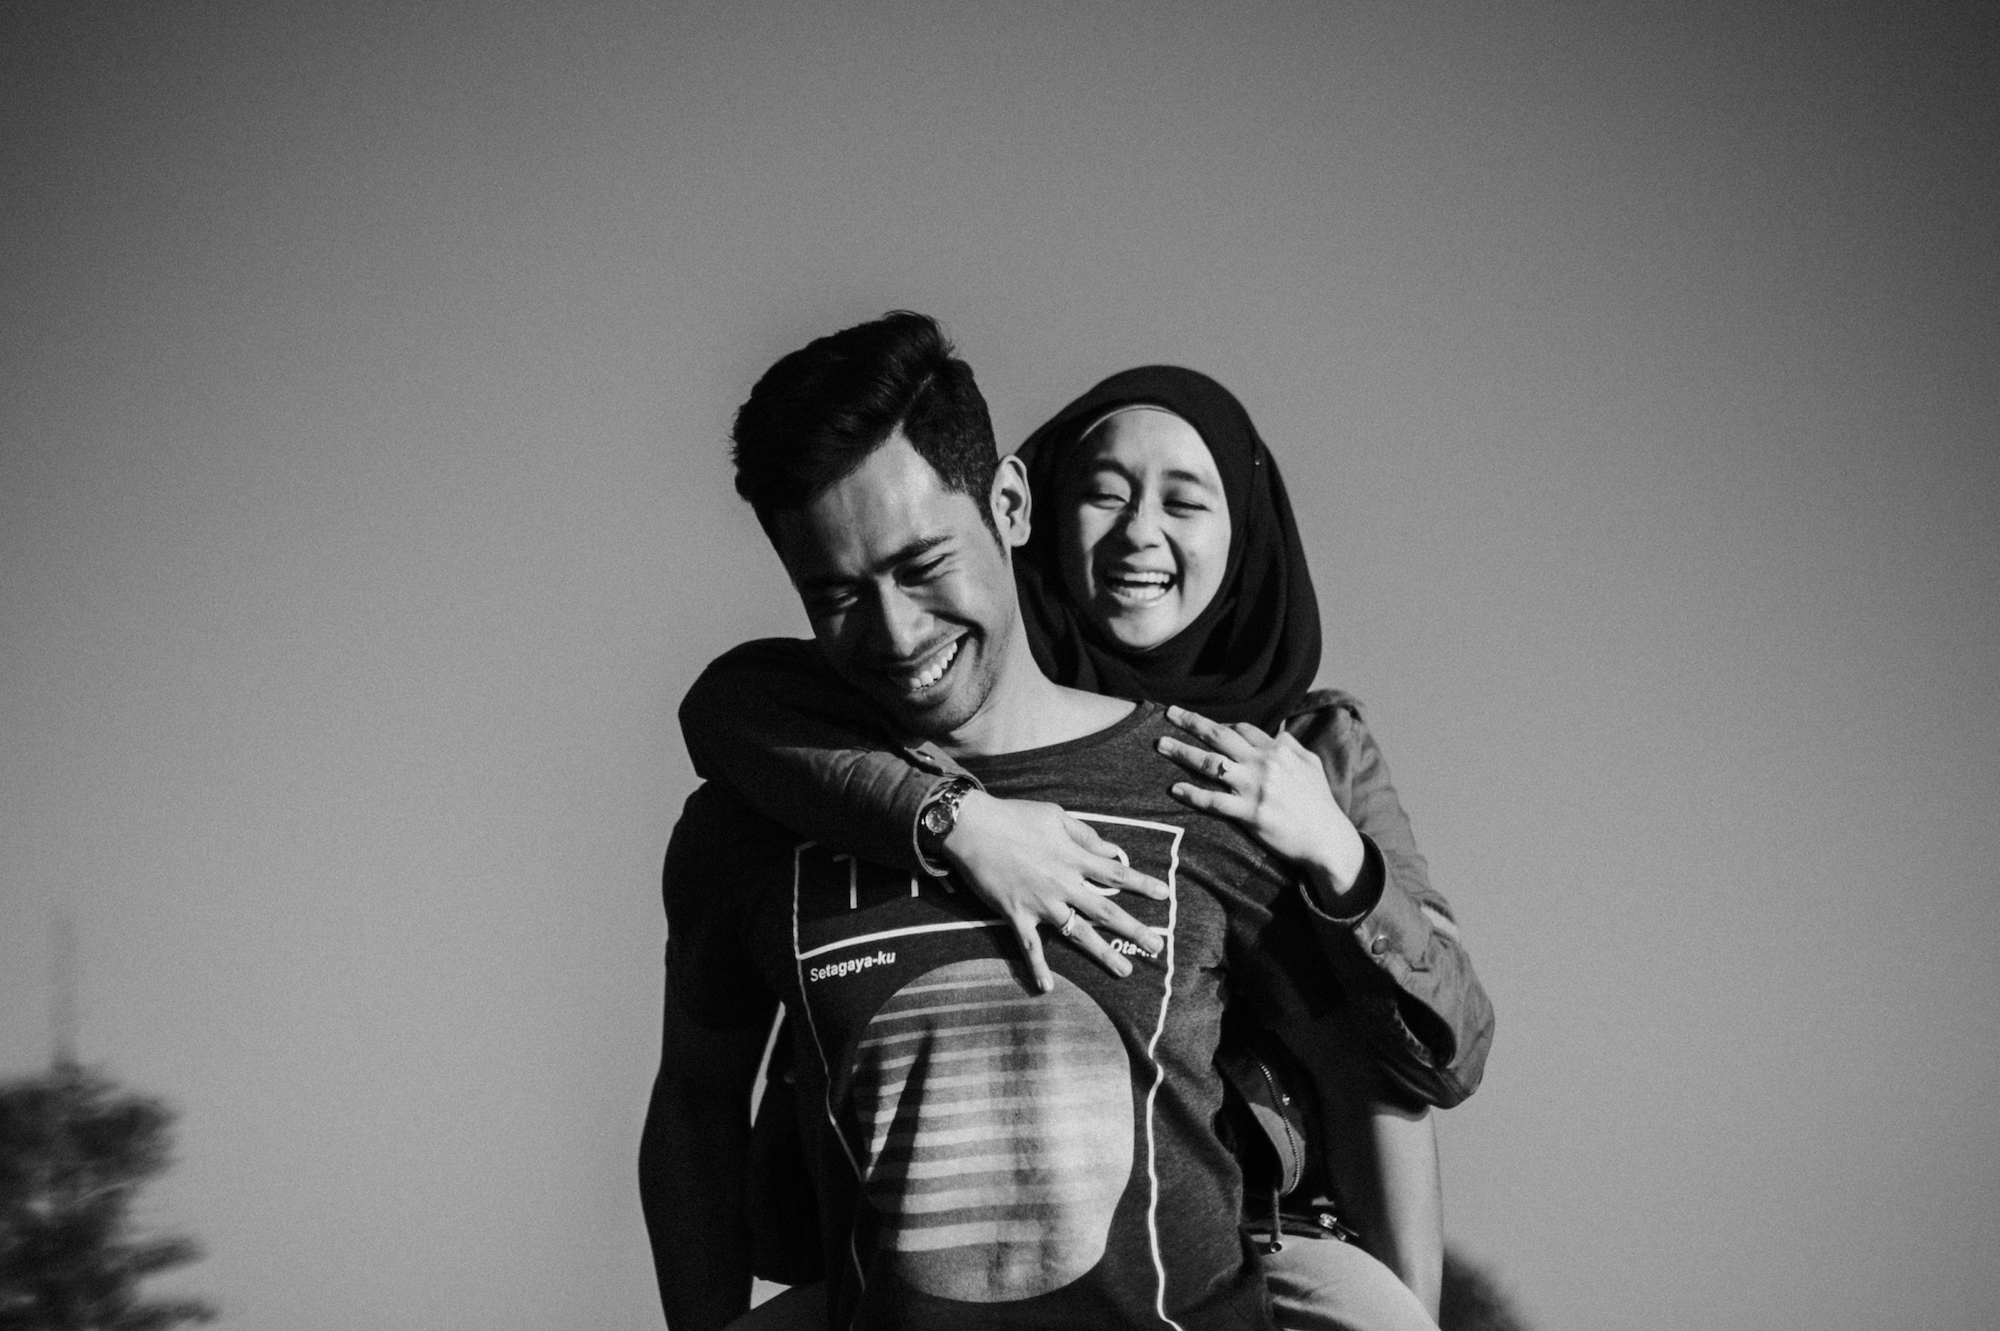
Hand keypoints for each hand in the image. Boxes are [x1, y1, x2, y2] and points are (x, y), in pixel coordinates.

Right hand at [942, 791, 1170, 993]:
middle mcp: (1063, 884)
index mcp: (1073, 858)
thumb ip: (1086, 835)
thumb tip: (1113, 851)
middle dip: (1135, 928)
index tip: (1165, 895)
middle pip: (1107, 910)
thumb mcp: (1056, 815)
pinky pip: (1030, 946)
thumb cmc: (1014, 816)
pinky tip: (1046, 988)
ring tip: (1125, 970)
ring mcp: (1041, 903)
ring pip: (1078, 933)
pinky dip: (1037, 967)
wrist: (972, 828)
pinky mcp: (1016, 915)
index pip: (1116, 873)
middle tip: (1157, 947)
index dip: (1142, 884)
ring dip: (1103, 953)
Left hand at [1158, 704, 1366, 900]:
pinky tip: (1174, 789)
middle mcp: (1264, 764)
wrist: (1327, 840)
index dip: (1219, 723)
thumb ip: (1292, 745)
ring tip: (1160, 744)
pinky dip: (1193, 794)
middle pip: (1220, 736)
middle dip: (1191, 722)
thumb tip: (1278, 732)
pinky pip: (1214, 802)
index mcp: (1278, 751)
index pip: (1242, 728)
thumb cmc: (1320, 804)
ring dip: (1182, 752)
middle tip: (1168, 713)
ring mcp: (1255, 789)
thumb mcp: (1311, 765)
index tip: (1201, 724)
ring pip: (1210, 764)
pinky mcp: (1250, 814)